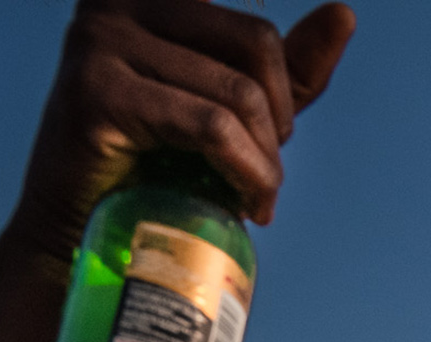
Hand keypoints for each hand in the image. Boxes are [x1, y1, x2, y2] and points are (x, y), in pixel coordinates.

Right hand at [8, 0, 356, 263]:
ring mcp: (100, 41)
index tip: (268, 123)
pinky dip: (246, 172)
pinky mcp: (97, 93)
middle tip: (263, 169)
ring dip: (265, 160)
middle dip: (278, 119)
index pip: (254, 20)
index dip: (280, 70)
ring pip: (238, 93)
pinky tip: (248, 204)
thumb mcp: (233, 108)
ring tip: (255, 196)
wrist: (87, 230)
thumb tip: (343, 13)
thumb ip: (285, 64)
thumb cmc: (160, 167)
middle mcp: (115, 3)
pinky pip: (211, 127)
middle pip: (256, 43)